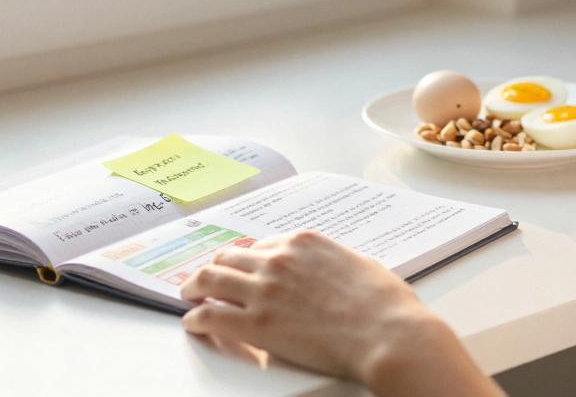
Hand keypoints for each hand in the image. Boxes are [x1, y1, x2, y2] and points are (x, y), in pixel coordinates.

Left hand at [181, 230, 500, 395]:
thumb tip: (330, 272)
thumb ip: (332, 263)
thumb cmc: (385, 305)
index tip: (242, 266)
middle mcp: (278, 259)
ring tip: (188, 294)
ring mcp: (264, 290)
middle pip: (229, 256)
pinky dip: (195, 317)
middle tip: (207, 277)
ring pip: (210, 278)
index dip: (248, 258)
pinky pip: (210, 315)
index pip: (260, 244)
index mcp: (303, 242)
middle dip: (216, 266)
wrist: (387, 334)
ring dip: (194, 286)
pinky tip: (193, 322)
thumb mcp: (358, 265)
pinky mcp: (256, 324)